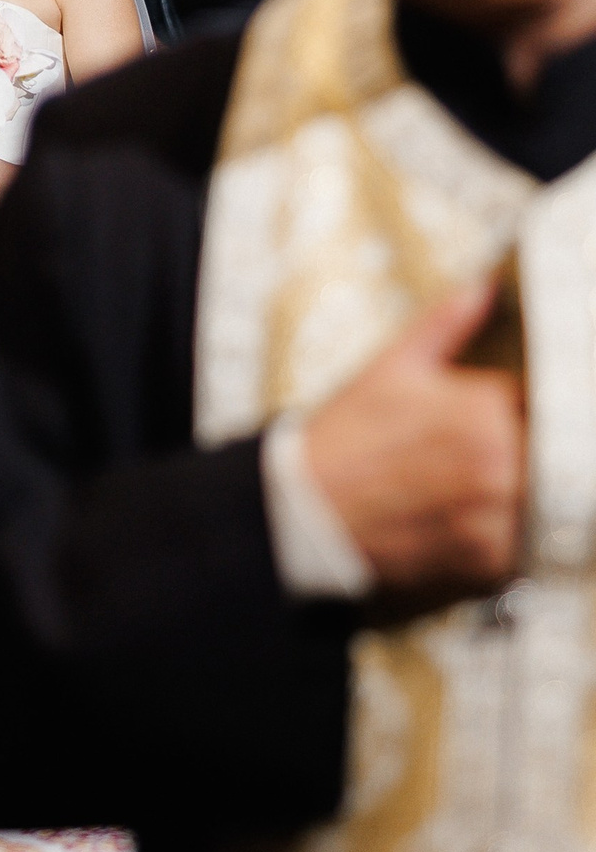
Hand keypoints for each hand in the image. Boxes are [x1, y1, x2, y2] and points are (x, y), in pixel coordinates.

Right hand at [300, 278, 524, 607]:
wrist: (303, 512)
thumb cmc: (343, 440)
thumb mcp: (391, 368)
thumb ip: (446, 325)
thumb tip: (483, 289)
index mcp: (486, 409)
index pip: (540, 404)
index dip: (519, 412)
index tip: (497, 422)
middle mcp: (501, 464)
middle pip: (547, 457)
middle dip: (520, 456)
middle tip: (470, 464)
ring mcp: (497, 518)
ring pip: (540, 504)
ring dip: (515, 499)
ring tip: (464, 494)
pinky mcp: (487, 563)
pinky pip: (522, 550)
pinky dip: (501, 540)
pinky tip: (461, 524)